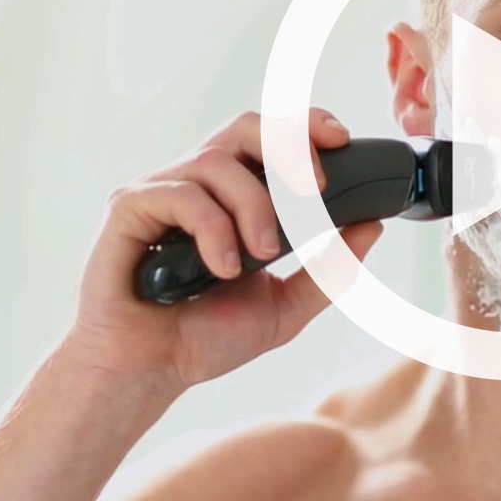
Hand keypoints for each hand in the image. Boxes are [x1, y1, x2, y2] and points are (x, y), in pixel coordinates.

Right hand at [59, 108, 382, 389]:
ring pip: (216, 161)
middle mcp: (195, 183)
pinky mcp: (128, 209)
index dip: (305, 127)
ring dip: (254, 206)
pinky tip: (223, 267)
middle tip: (316, 188)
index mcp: (231, 196)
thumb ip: (327, 269)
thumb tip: (372, 227)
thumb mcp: (284, 307)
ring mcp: (159, 192)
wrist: (146, 374)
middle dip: (288, 146)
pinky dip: (213, 228)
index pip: (269, 138)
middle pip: (244, 127)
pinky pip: (180, 194)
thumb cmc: (202, 337)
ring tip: (262, 255)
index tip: (341, 140)